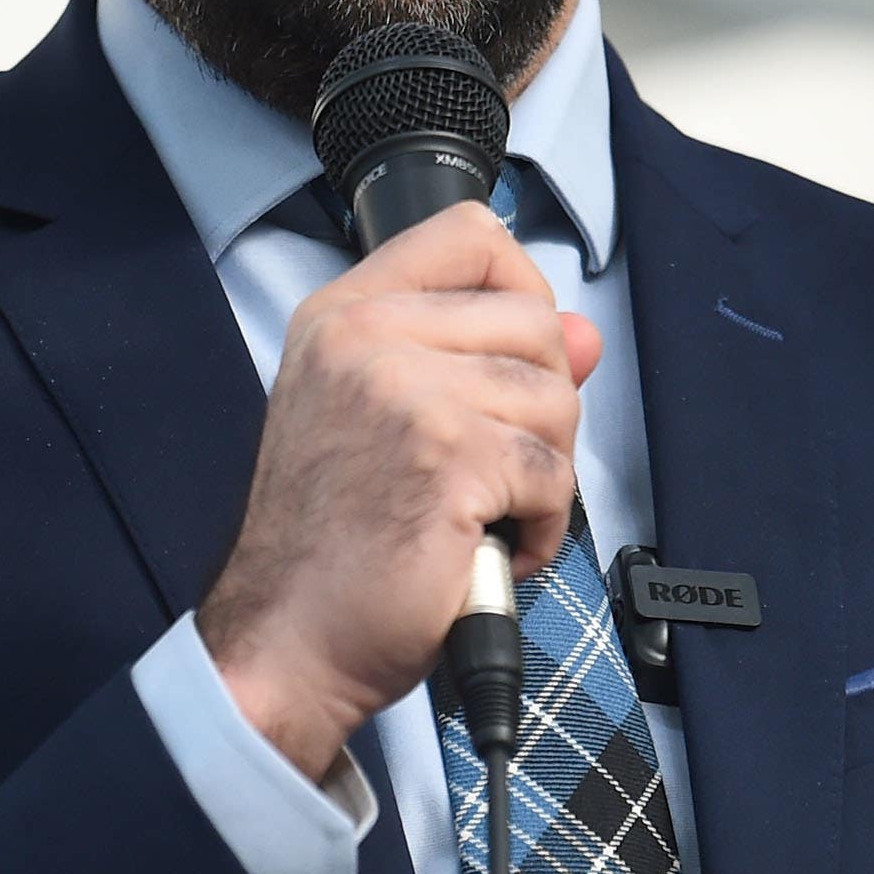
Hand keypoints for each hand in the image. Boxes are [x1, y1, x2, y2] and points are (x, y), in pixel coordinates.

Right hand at [201, 201, 601, 781]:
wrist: (287, 639)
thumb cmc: (333, 543)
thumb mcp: (390, 420)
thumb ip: (484, 361)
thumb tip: (586, 333)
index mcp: (344, 315)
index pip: (469, 234)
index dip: (521, 289)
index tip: (514, 354)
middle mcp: (367, 337)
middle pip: (536, 321)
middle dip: (542, 408)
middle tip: (493, 471)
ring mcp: (406, 393)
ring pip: (555, 398)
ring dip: (542, 474)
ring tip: (485, 516)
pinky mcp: (448, 458)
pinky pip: (554, 474)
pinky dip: (543, 527)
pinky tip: (490, 549)